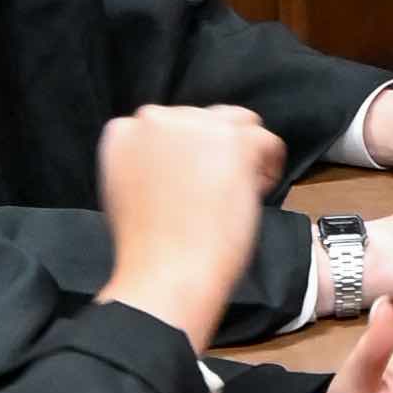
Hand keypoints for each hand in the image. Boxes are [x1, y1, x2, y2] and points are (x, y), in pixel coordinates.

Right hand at [96, 101, 283, 345]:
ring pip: (237, 122)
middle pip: (202, 120)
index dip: (187, 155)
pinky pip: (266, 140)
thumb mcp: (128, 191)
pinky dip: (269, 165)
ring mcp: (194, 125)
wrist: (166, 273)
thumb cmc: (148, 249)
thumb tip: (183, 155)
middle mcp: (154, 119)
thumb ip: (147, 162)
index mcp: (123, 133)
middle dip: (215, 151)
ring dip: (243, 152)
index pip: (167, 126)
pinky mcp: (232, 139)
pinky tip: (257, 193)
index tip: (194, 183)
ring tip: (241, 191)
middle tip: (219, 192)